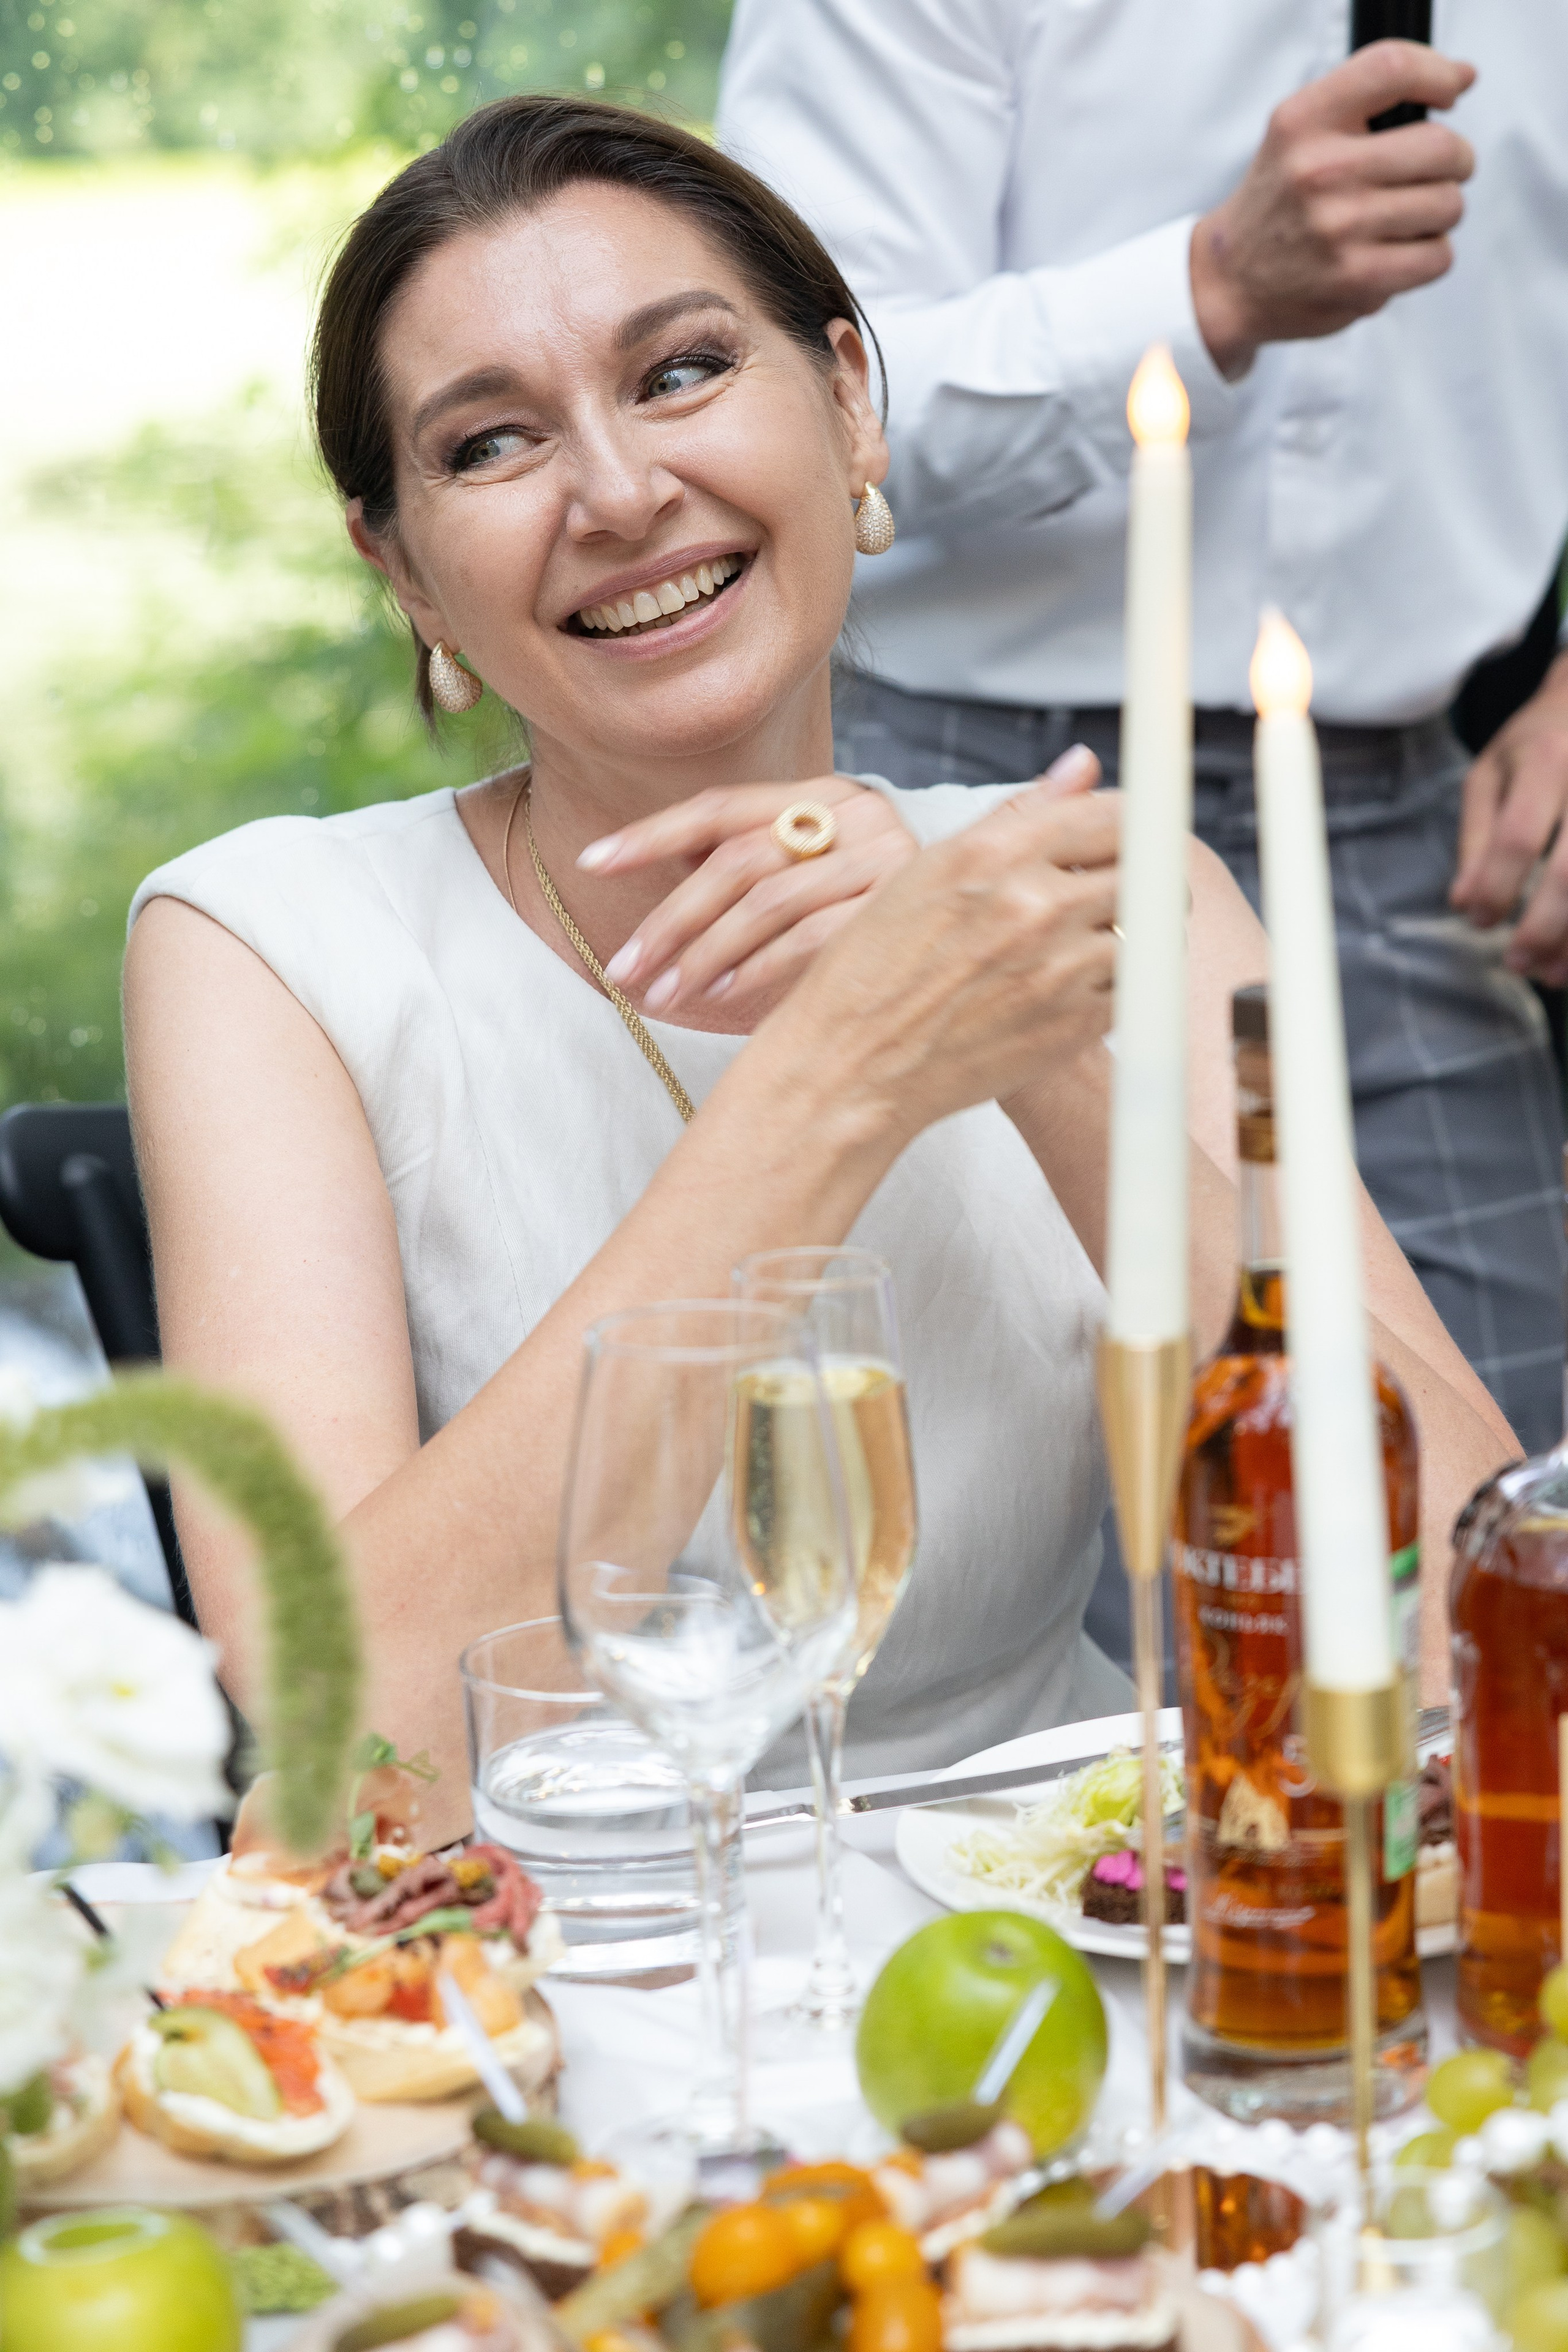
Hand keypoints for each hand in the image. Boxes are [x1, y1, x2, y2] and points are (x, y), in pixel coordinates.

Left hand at [577, 776, 912, 1021]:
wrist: (981, 972)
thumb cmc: (875, 935)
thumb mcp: (808, 885)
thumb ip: (748, 866)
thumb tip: (663, 856)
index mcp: (827, 795)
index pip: (721, 807)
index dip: (652, 834)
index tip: (594, 862)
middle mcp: (861, 814)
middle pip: (737, 860)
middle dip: (670, 918)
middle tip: (623, 966)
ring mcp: (889, 860)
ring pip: (768, 901)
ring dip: (703, 953)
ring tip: (663, 995)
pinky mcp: (907, 912)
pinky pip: (813, 938)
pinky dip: (760, 968)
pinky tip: (723, 996)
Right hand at [776, 776, 1119, 1141]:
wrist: (851, 1066)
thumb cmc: (874, 967)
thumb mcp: (930, 870)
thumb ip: (1018, 816)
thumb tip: (1084, 765)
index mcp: (995, 854)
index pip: (1113, 816)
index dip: (1127, 828)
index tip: (1119, 844)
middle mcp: (1033, 905)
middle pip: (1146, 874)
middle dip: (1137, 882)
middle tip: (1104, 900)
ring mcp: (1059, 970)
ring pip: (1146, 935)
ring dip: (1125, 937)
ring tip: (1075, 950)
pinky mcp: (1074, 1028)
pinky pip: (1132, 993)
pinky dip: (1111, 989)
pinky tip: (1062, 993)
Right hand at [1190, 42, 1475, 379]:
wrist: (1230, 279)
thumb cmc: (1282, 198)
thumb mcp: (1302, 128)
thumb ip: (1371, 94)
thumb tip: (1464, 76)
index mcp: (1304, 121)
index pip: (1392, 69)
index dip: (1439, 75)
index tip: (1451, 92)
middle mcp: (1319, 171)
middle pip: (1441, 147)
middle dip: (1454, 160)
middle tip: (1437, 171)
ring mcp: (1338, 229)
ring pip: (1447, 205)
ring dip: (1440, 211)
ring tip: (1409, 216)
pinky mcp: (1355, 280)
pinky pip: (1436, 257)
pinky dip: (1429, 255)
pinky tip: (1399, 251)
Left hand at [1450, 651, 1567, 983]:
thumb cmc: (1540, 740)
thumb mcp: (1492, 772)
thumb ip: (1476, 838)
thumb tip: (1464, 904)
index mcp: (1547, 759)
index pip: (1518, 837)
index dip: (1497, 888)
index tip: (1481, 922)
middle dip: (1543, 927)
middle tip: (1518, 963)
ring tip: (1554, 975)